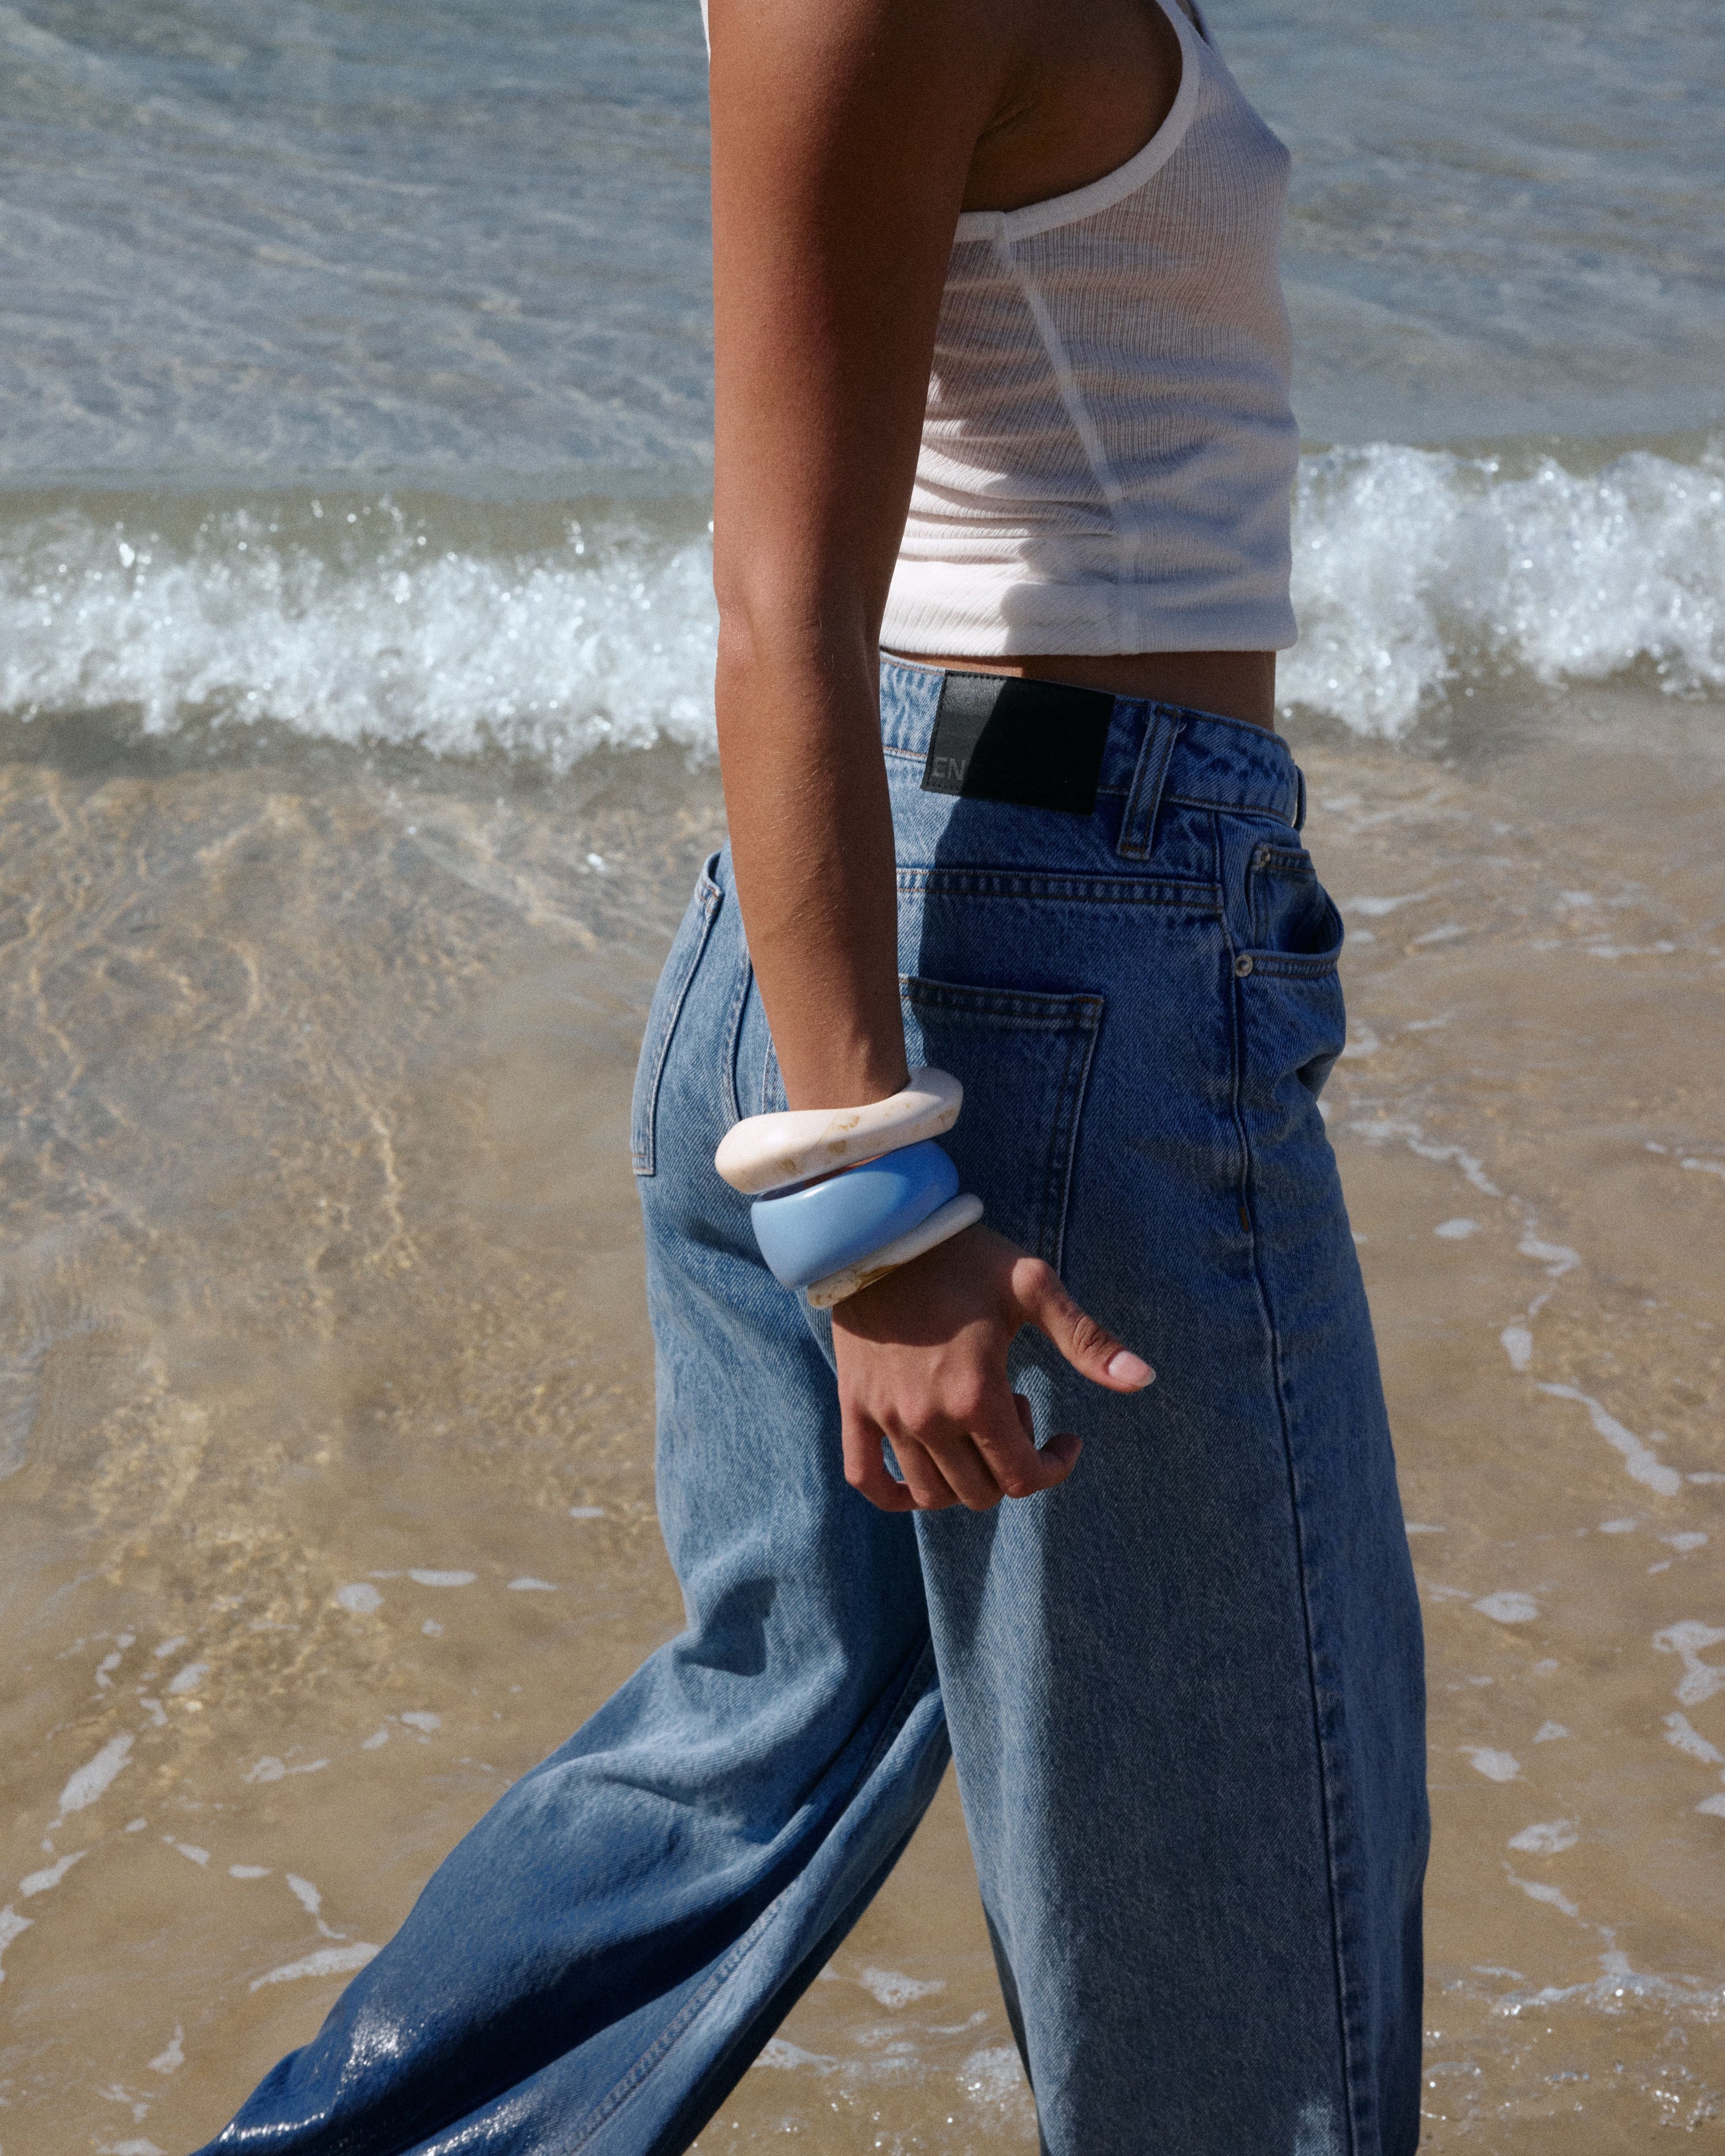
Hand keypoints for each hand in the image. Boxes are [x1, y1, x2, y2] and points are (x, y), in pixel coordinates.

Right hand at [830, 1224, 1153, 1512]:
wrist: (882, 1233)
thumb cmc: (965, 1257)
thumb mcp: (1033, 1288)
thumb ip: (1088, 1339)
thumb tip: (1145, 1379)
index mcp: (975, 1394)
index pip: (1022, 1477)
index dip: (1055, 1468)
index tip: (1068, 1440)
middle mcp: (927, 1418)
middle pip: (980, 1492)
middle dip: (1012, 1465)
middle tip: (1017, 1409)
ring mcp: (886, 1416)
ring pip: (933, 1494)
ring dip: (966, 1475)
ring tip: (975, 1424)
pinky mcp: (854, 1406)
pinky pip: (867, 1479)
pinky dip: (897, 1495)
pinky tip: (922, 1480)